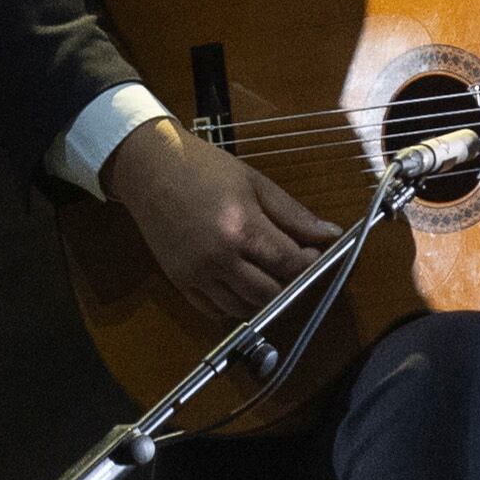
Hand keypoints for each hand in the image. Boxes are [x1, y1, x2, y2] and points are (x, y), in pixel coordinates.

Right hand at [102, 118, 343, 323]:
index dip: (309, 262)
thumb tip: (330, 233)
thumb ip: (293, 213)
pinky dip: (233, 305)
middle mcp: (220, 258)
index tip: (312, 253)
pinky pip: (214, 310)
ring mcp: (197, 274)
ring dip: (263, 297)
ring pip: (244, 308)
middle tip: (292, 265)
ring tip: (267, 274)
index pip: (290, 264)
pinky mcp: (179, 282)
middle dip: (289, 283)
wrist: (149, 169)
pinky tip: (240, 285)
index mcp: (242, 229)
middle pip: (270, 293)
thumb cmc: (203, 169)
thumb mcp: (254, 183)